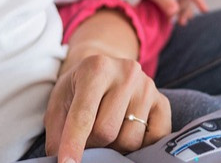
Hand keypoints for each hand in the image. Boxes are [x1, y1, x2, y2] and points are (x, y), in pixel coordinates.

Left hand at [44, 54, 171, 162]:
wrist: (104, 70)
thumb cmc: (78, 90)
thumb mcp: (58, 103)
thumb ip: (57, 133)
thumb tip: (65, 162)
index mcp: (96, 69)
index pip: (83, 116)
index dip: (73, 144)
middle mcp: (126, 73)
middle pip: (107, 132)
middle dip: (93, 144)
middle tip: (88, 138)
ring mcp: (147, 87)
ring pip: (130, 140)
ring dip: (115, 146)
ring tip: (108, 132)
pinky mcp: (163, 102)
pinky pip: (154, 140)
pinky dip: (139, 147)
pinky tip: (127, 133)